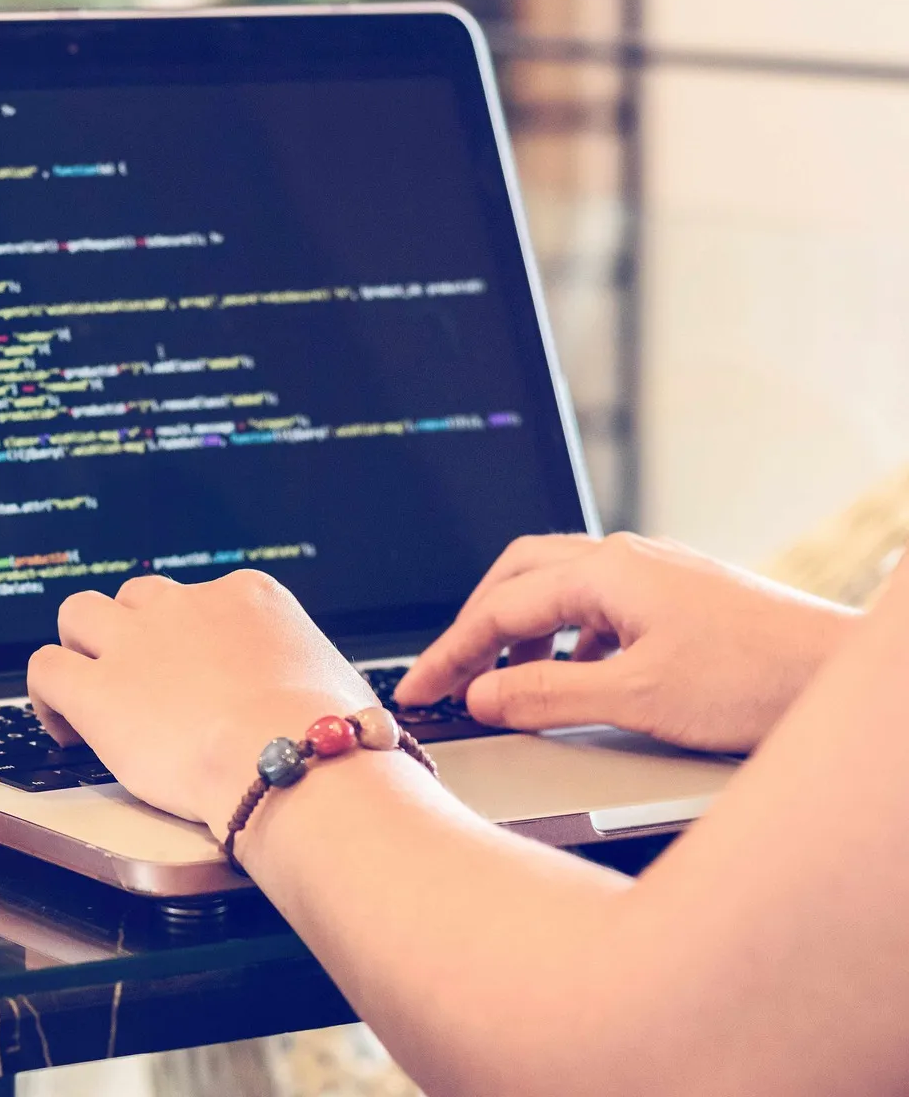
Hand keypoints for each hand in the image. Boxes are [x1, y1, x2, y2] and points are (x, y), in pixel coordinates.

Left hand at [27, 570, 379, 837]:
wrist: (295, 761)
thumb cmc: (328, 737)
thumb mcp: (332, 679)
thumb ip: (301, 673)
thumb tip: (310, 694)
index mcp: (245, 598)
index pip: (200, 599)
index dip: (188, 640)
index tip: (191, 676)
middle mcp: (185, 606)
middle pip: (137, 598)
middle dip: (133, 633)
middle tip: (139, 681)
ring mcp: (136, 642)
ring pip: (79, 614)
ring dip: (81, 647)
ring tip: (89, 692)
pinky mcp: (96, 688)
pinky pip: (45, 669)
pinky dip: (47, 695)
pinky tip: (63, 727)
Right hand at [395, 532, 857, 752]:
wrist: (838, 676)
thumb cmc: (756, 680)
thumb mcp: (635, 698)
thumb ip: (546, 696)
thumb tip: (483, 695)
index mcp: (606, 573)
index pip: (498, 609)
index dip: (450, 653)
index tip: (420, 689)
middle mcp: (626, 560)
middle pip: (517, 577)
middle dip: (475, 626)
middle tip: (449, 675)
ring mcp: (655, 575)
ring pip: (558, 590)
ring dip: (522, 635)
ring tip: (508, 687)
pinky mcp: (678, 598)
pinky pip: (598, 608)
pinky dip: (566, 641)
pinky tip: (576, 680)